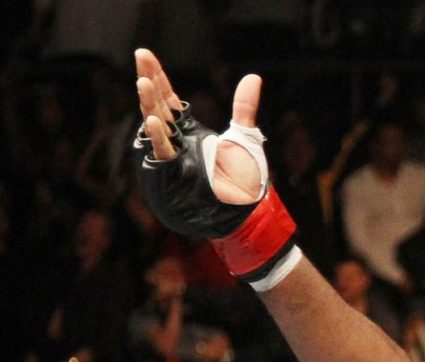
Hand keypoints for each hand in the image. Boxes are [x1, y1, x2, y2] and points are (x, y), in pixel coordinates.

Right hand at [135, 50, 263, 204]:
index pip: (167, 97)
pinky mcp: (171, 176)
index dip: (157, 76)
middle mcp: (174, 142)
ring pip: (155, 127)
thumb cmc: (241, 181)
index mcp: (187, 131)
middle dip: (148, 81)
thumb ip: (244, 108)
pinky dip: (157, 137)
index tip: (145, 53)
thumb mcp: (245, 138)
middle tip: (141, 55)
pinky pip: (162, 154)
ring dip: (148, 105)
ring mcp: (170, 158)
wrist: (244, 215)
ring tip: (143, 82)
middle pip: (157, 105)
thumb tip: (254, 77)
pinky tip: (153, 120)